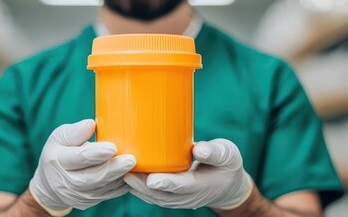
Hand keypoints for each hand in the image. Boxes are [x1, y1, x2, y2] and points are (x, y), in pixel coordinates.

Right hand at [29, 119, 135, 214]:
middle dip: (113, 169)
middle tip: (131, 160)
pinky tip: (131, 175)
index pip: (79, 157)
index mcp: (58, 161)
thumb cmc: (59, 153)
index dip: (96, 153)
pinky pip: (108, 194)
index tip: (113, 147)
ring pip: (102, 188)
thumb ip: (74, 132)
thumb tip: (91, 124)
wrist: (51, 184)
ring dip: (120, 177)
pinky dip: (121, 185)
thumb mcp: (59, 137)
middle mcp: (67, 182)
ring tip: (135, 167)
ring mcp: (78, 195)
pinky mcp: (88, 202)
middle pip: (93, 177)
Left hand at [124, 138, 253, 208]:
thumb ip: (214, 152)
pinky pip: (150, 194)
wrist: (226, 186)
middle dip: (142, 185)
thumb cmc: (226, 165)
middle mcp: (185, 196)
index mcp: (200, 185)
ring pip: (152, 197)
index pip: (181, 186)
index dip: (166, 183)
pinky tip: (123, 174)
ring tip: (119, 171)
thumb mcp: (227, 154)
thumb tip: (198, 149)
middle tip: (125, 171)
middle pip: (160, 194)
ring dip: (135, 187)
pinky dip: (137, 187)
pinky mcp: (167, 195)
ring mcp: (175, 199)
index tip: (153, 179)